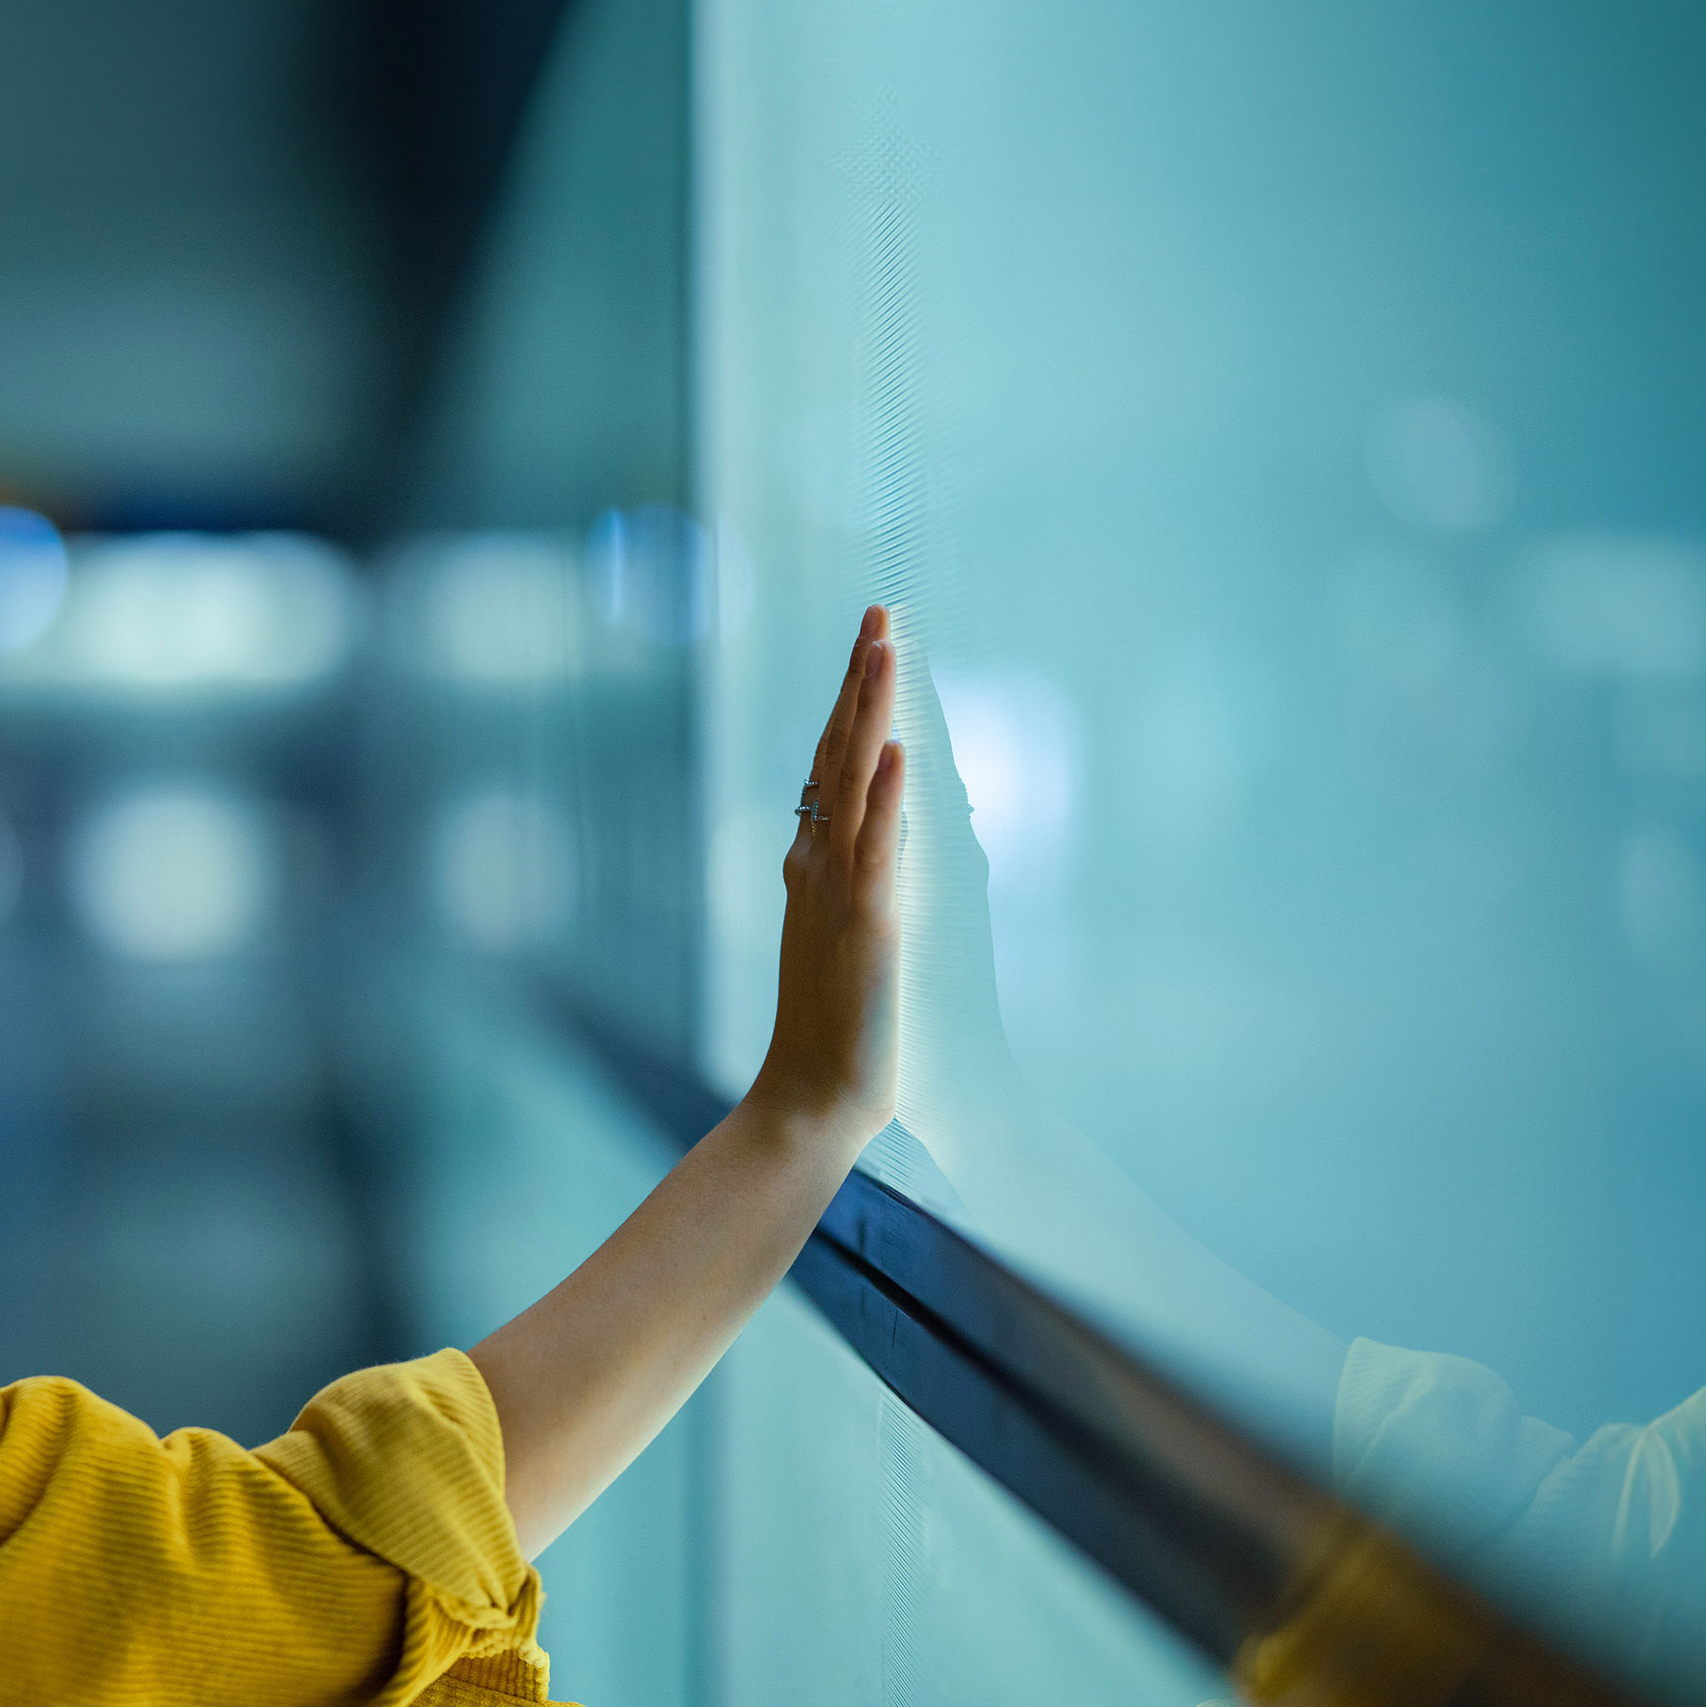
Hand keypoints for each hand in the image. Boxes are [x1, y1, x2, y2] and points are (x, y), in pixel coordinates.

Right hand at [747, 606, 904, 1151]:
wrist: (811, 1095)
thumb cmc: (832, 1027)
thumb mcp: (840, 934)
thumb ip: (849, 879)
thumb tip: (870, 826)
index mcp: (814, 865)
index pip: (833, 762)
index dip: (851, 698)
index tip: (869, 640)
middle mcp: (818, 864)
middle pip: (837, 751)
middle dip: (860, 679)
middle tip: (878, 611)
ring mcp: (838, 891)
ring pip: (852, 782)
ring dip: (870, 710)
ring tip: (885, 646)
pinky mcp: (866, 926)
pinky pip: (873, 850)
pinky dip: (881, 796)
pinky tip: (894, 749)